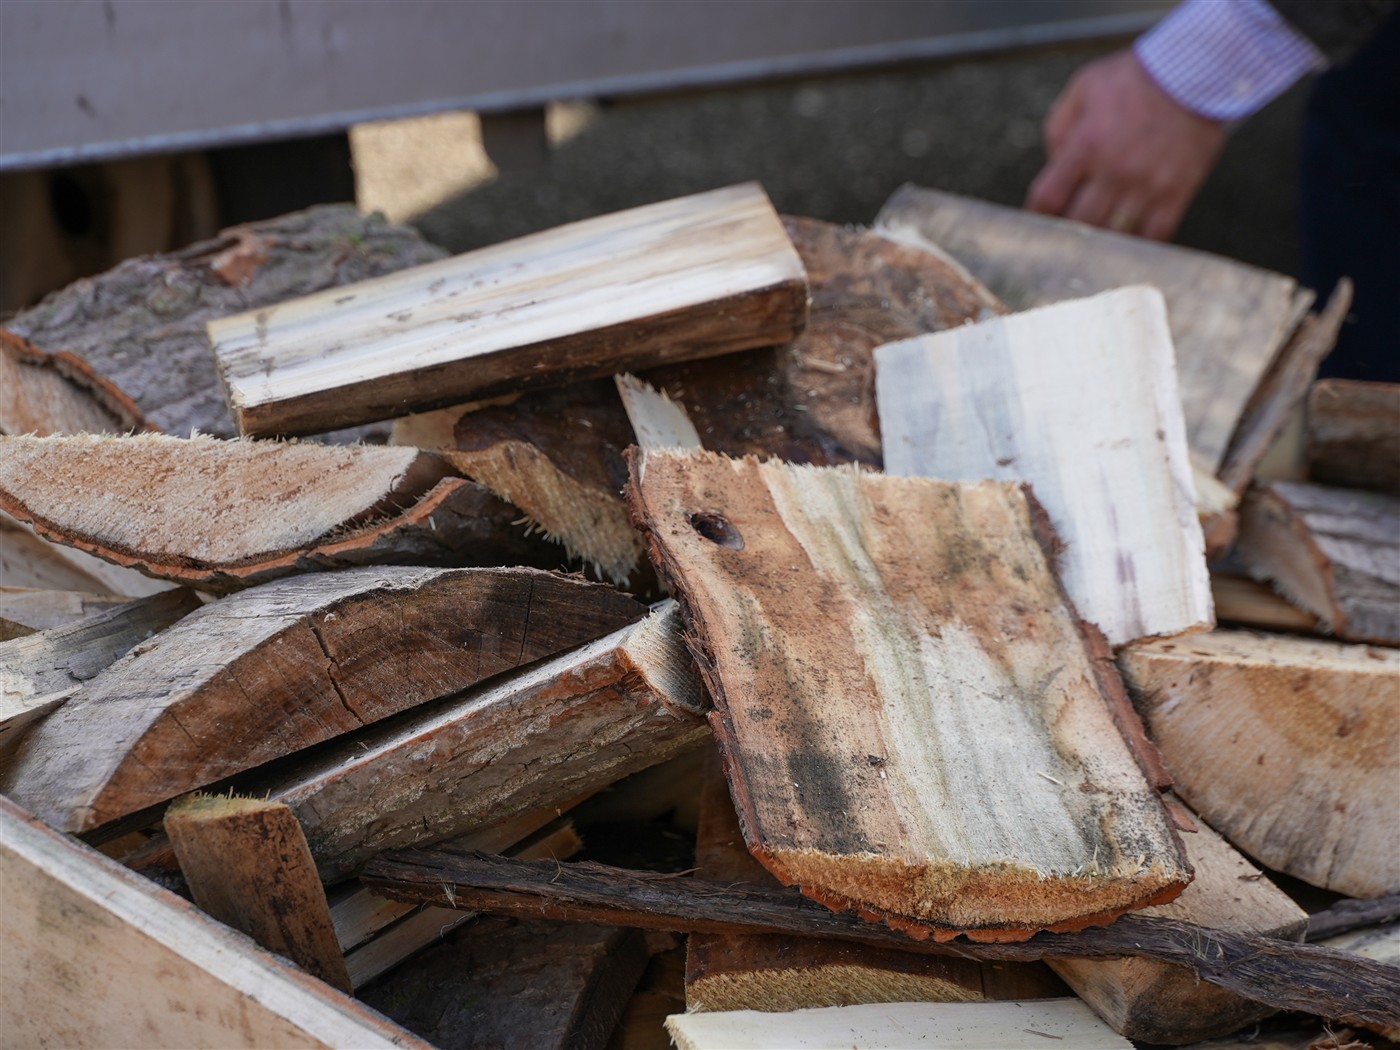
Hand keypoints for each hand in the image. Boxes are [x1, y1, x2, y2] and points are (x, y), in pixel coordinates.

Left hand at [1025, 49, 1226, 240]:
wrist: (1197, 70)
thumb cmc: (1135, 78)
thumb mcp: (1084, 88)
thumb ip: (1059, 127)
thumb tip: (1052, 164)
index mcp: (1087, 145)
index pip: (1048, 198)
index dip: (1037, 214)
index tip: (1038, 218)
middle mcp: (1115, 170)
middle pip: (1080, 223)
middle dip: (1068, 230)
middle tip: (1067, 231)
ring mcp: (1148, 184)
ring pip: (1114, 235)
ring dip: (1102, 239)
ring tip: (1096, 237)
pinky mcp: (1177, 191)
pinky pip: (1153, 236)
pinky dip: (1138, 243)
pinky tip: (1130, 239)